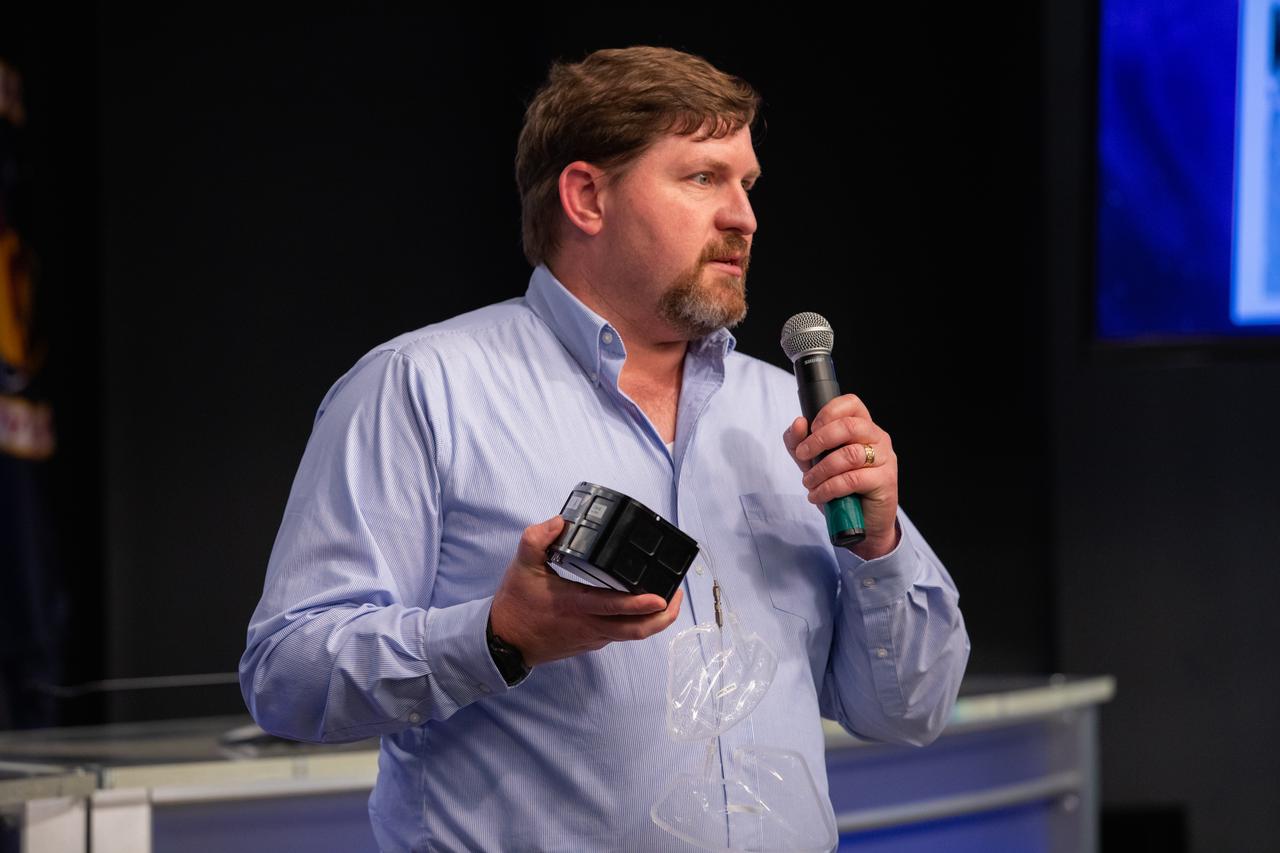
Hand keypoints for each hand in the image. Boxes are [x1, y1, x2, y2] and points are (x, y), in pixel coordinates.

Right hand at [489, 515, 684, 666]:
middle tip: (678, 595)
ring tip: (668, 599)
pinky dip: (637, 622)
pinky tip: (641, 607)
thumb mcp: (522, 565)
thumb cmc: (515, 604)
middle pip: (637, 630)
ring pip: (632, 635)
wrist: (504, 642)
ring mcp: (593, 637)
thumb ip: (537, 539)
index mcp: (576, 605)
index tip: (662, 596)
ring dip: (654, 620)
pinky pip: (620, 634)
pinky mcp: (591, 643)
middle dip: (664, 616)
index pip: (615, 607)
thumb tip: (560, 522)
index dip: (641, 604)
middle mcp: (590, 625)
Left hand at [782, 394, 899, 559]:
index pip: (851, 404)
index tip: (810, 429)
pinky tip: (818, 495)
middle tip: (803, 456)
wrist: (862, 524)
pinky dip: (829, 487)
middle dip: (819, 440)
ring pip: (850, 454)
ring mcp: (884, 459)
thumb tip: (798, 423)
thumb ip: (800, 443)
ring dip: (822, 469)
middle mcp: (878, 439)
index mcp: (863, 427)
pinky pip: (853, 479)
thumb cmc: (840, 489)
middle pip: (850, 426)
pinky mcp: (885, 481)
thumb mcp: (813, 463)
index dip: (828, 412)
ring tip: (809, 482)